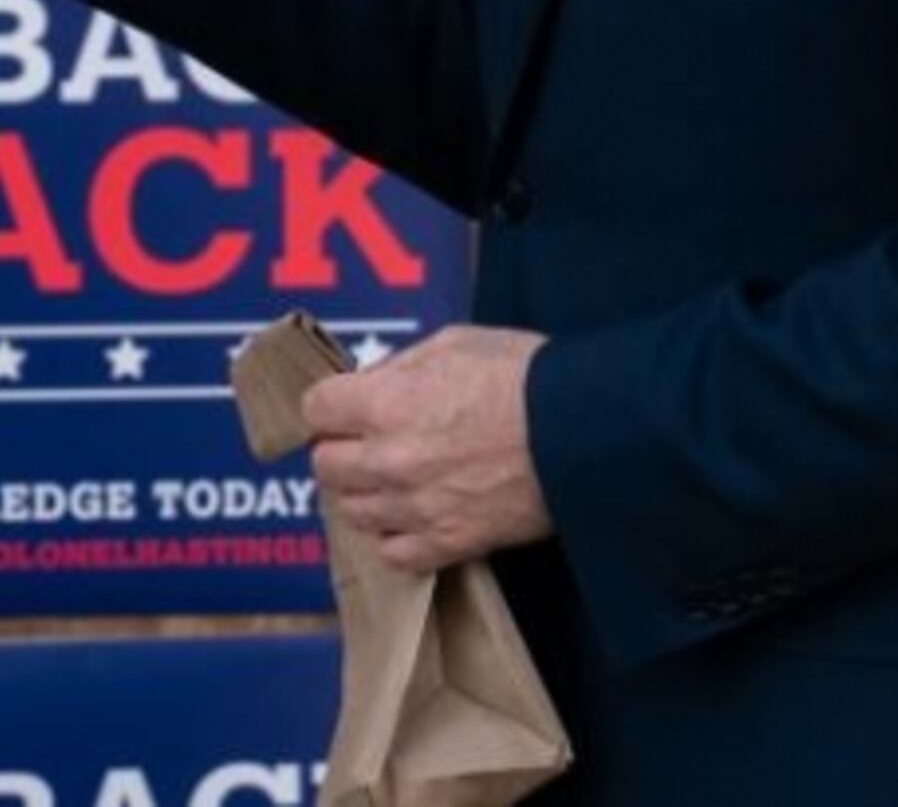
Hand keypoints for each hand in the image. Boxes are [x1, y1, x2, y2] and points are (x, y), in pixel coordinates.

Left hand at [304, 325, 553, 572]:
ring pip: (352, 512)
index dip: (332, 404)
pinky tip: (415, 516)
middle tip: (371, 440)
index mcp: (385, 403)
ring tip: (395, 478)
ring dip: (366, 494)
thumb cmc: (526, 377)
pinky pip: (393, 554)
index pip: (314, 410)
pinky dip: (397, 538)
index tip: (348, 405)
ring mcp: (416, 507)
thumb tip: (371, 383)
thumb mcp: (455, 343)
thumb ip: (401, 366)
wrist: (583, 431)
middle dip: (343, 448)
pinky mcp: (449, 542)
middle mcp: (388, 460)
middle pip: (325, 465)